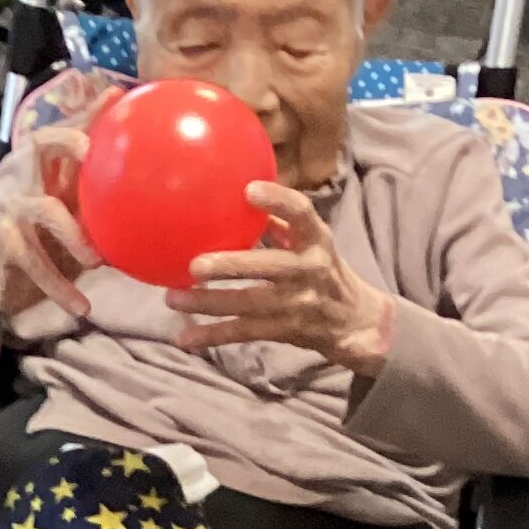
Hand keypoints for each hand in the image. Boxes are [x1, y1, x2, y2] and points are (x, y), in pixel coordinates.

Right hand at [0, 90, 118, 330]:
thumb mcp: (80, 220)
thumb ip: (105, 197)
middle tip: (90, 152)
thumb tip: (150, 178)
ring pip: (43, 212)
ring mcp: (14, 215)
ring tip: (97, 261)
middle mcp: (29, 185)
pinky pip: (36, 266)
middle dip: (65, 141)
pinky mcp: (7, 249)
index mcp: (50, 176)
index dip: (85, 114)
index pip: (65, 134)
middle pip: (39, 147)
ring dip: (71, 234)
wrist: (2, 287)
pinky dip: (61, 288)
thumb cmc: (51, 248)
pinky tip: (83, 308)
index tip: (113, 98)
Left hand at [167, 182, 396, 375]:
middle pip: (268, 267)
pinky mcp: (284, 330)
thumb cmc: (324, 270)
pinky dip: (213, 336)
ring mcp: (297, 303)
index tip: (248, 190)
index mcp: (316, 240)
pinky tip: (185, 337)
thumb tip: (238, 197)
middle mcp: (309, 270)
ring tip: (173, 299)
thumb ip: (281, 223)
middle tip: (194, 266)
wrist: (355, 321)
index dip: (277, 202)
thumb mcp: (312, 242)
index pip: (302, 214)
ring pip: (248, 304)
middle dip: (231, 266)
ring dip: (208, 304)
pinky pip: (244, 333)